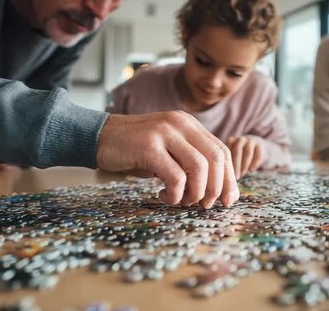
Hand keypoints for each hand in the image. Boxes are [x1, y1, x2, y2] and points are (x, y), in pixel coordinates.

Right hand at [96, 111, 238, 208]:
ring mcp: (165, 133)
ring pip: (199, 168)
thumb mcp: (168, 150)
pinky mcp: (149, 146)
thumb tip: (217, 192)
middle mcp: (181, 124)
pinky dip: (174, 194)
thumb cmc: (135, 150)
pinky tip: (163, 197)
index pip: (222, 151)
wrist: (98, 137)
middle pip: (216, 159)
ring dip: (195, 193)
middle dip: (216, 188)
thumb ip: (190, 162)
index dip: (229, 178)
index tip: (229, 200)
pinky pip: (175, 177)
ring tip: (182, 202)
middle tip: (204, 205)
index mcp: (189, 124)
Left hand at [227, 136, 262, 178]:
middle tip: (235, 177)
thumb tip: (223, 176)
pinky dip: (254, 163)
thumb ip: (228, 161)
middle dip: (236, 165)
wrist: (260, 148)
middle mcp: (241, 139)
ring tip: (242, 174)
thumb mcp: (234, 155)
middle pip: (237, 151)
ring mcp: (251, 141)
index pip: (227, 151)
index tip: (226, 174)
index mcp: (232, 141)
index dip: (227, 163)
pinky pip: (258, 155)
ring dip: (244, 165)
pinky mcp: (261, 145)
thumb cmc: (242, 155)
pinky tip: (251, 170)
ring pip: (247, 153)